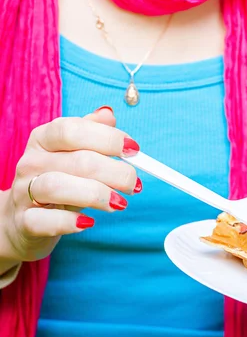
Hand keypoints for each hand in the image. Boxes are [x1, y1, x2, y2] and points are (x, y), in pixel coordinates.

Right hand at [3, 108, 139, 262]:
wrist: (22, 220)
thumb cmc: (56, 180)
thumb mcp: (72, 153)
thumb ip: (90, 132)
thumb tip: (108, 114)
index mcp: (43, 138)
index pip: (73, 130)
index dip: (107, 138)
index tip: (133, 150)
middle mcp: (31, 161)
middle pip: (76, 160)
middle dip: (114, 171)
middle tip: (134, 183)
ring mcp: (23, 192)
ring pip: (58, 186)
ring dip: (97, 194)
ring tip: (119, 202)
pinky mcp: (24, 222)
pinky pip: (45, 220)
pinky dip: (70, 221)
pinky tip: (89, 222)